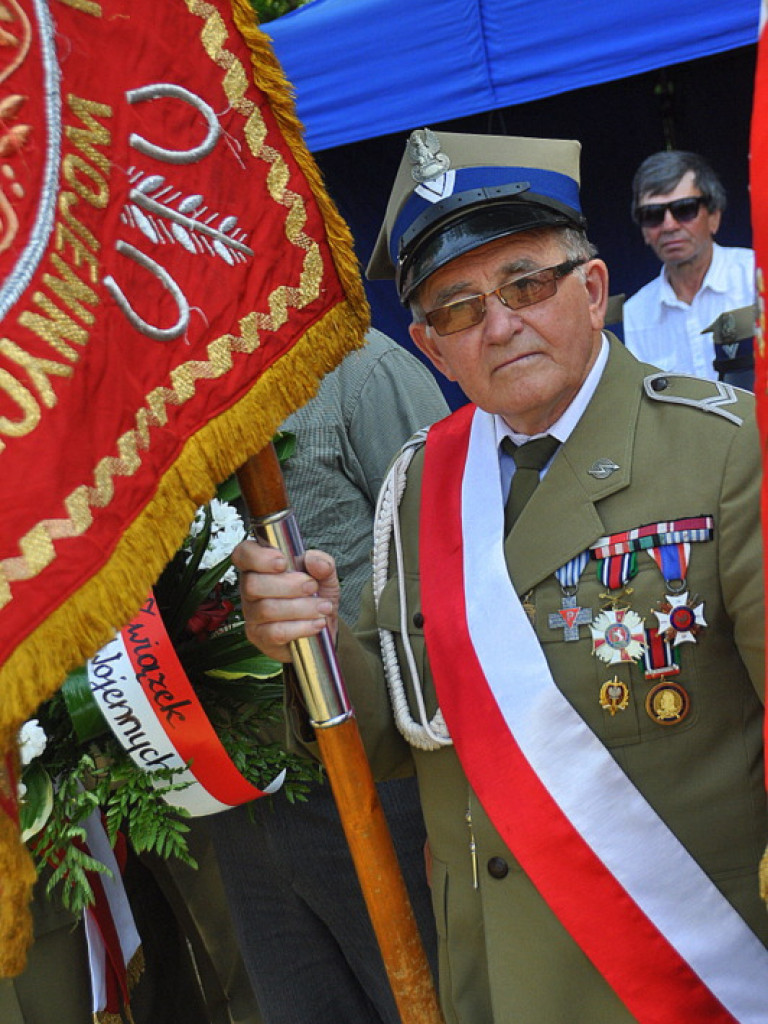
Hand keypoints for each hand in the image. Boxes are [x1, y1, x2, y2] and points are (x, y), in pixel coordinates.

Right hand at [232, 540, 340, 661]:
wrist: (321, 627)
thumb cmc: (315, 596)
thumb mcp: (324, 575)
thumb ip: (322, 563)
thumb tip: (314, 562)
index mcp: (260, 566)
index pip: (243, 554)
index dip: (258, 557)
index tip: (283, 562)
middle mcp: (249, 589)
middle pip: (252, 584)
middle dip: (288, 585)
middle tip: (312, 587)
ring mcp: (252, 615)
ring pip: (267, 609)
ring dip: (301, 607)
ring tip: (323, 607)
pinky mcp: (260, 637)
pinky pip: (276, 632)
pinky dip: (301, 627)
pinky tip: (318, 623)